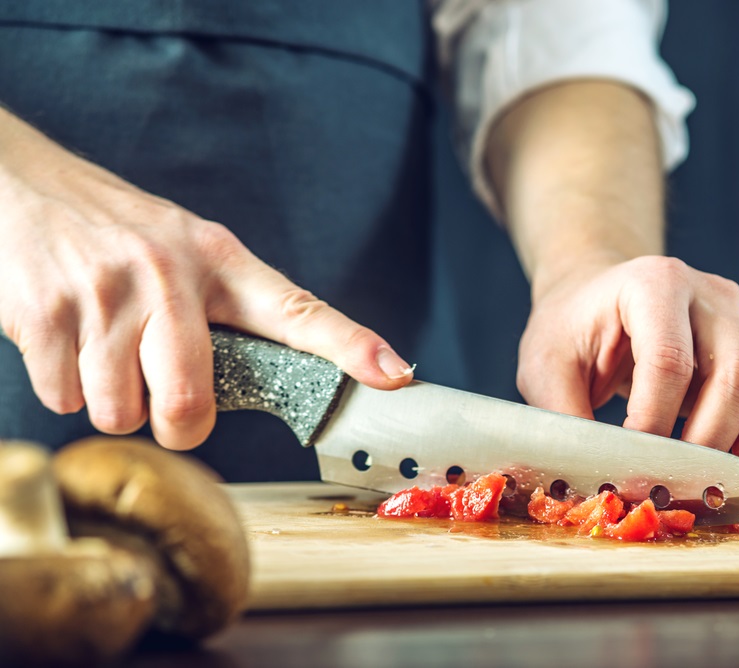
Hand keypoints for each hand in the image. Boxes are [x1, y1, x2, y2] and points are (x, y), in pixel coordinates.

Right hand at [0, 110, 412, 449]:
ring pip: (121, 412)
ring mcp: (103, 295)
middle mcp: (168, 275)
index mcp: (219, 259)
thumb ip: (230, 312)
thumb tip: (275, 387)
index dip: (350, 347)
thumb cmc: (118, 231)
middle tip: (167, 402)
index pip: (297, 308)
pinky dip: (65, 387)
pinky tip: (67, 343)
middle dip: (179, 424)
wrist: (19, 185)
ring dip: (114, 401)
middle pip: (189, 403)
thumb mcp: (187, 251)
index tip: (394, 375)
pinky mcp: (45, 316)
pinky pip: (64, 400)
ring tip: (106, 350)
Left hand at [515, 256, 738, 463]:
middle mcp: (709, 292)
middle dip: (714, 439)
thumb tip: (596, 479)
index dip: (657, 423)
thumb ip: (565, 419)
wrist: (595, 299)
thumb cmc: (571, 332)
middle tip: (687, 480)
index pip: (669, 360)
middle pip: (738, 369)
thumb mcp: (545, 368)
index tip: (638, 463)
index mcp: (651, 285)